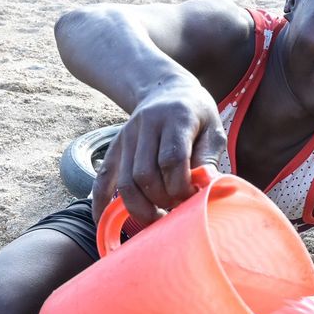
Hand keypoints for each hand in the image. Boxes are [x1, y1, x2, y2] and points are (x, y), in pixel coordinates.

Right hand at [91, 81, 225, 225]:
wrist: (167, 92)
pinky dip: (101, 203)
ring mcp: (126, 137)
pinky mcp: (114, 148)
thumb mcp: (212, 130)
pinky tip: (103, 222)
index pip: (172, 159)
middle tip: (177, 210)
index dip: (181, 186)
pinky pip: (103, 179)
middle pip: (146, 174)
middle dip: (162, 200)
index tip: (192, 199)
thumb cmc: (196, 116)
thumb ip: (208, 158)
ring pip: (126, 182)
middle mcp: (146, 125)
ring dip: (141, 208)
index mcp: (175, 118)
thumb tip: (204, 188)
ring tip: (157, 219)